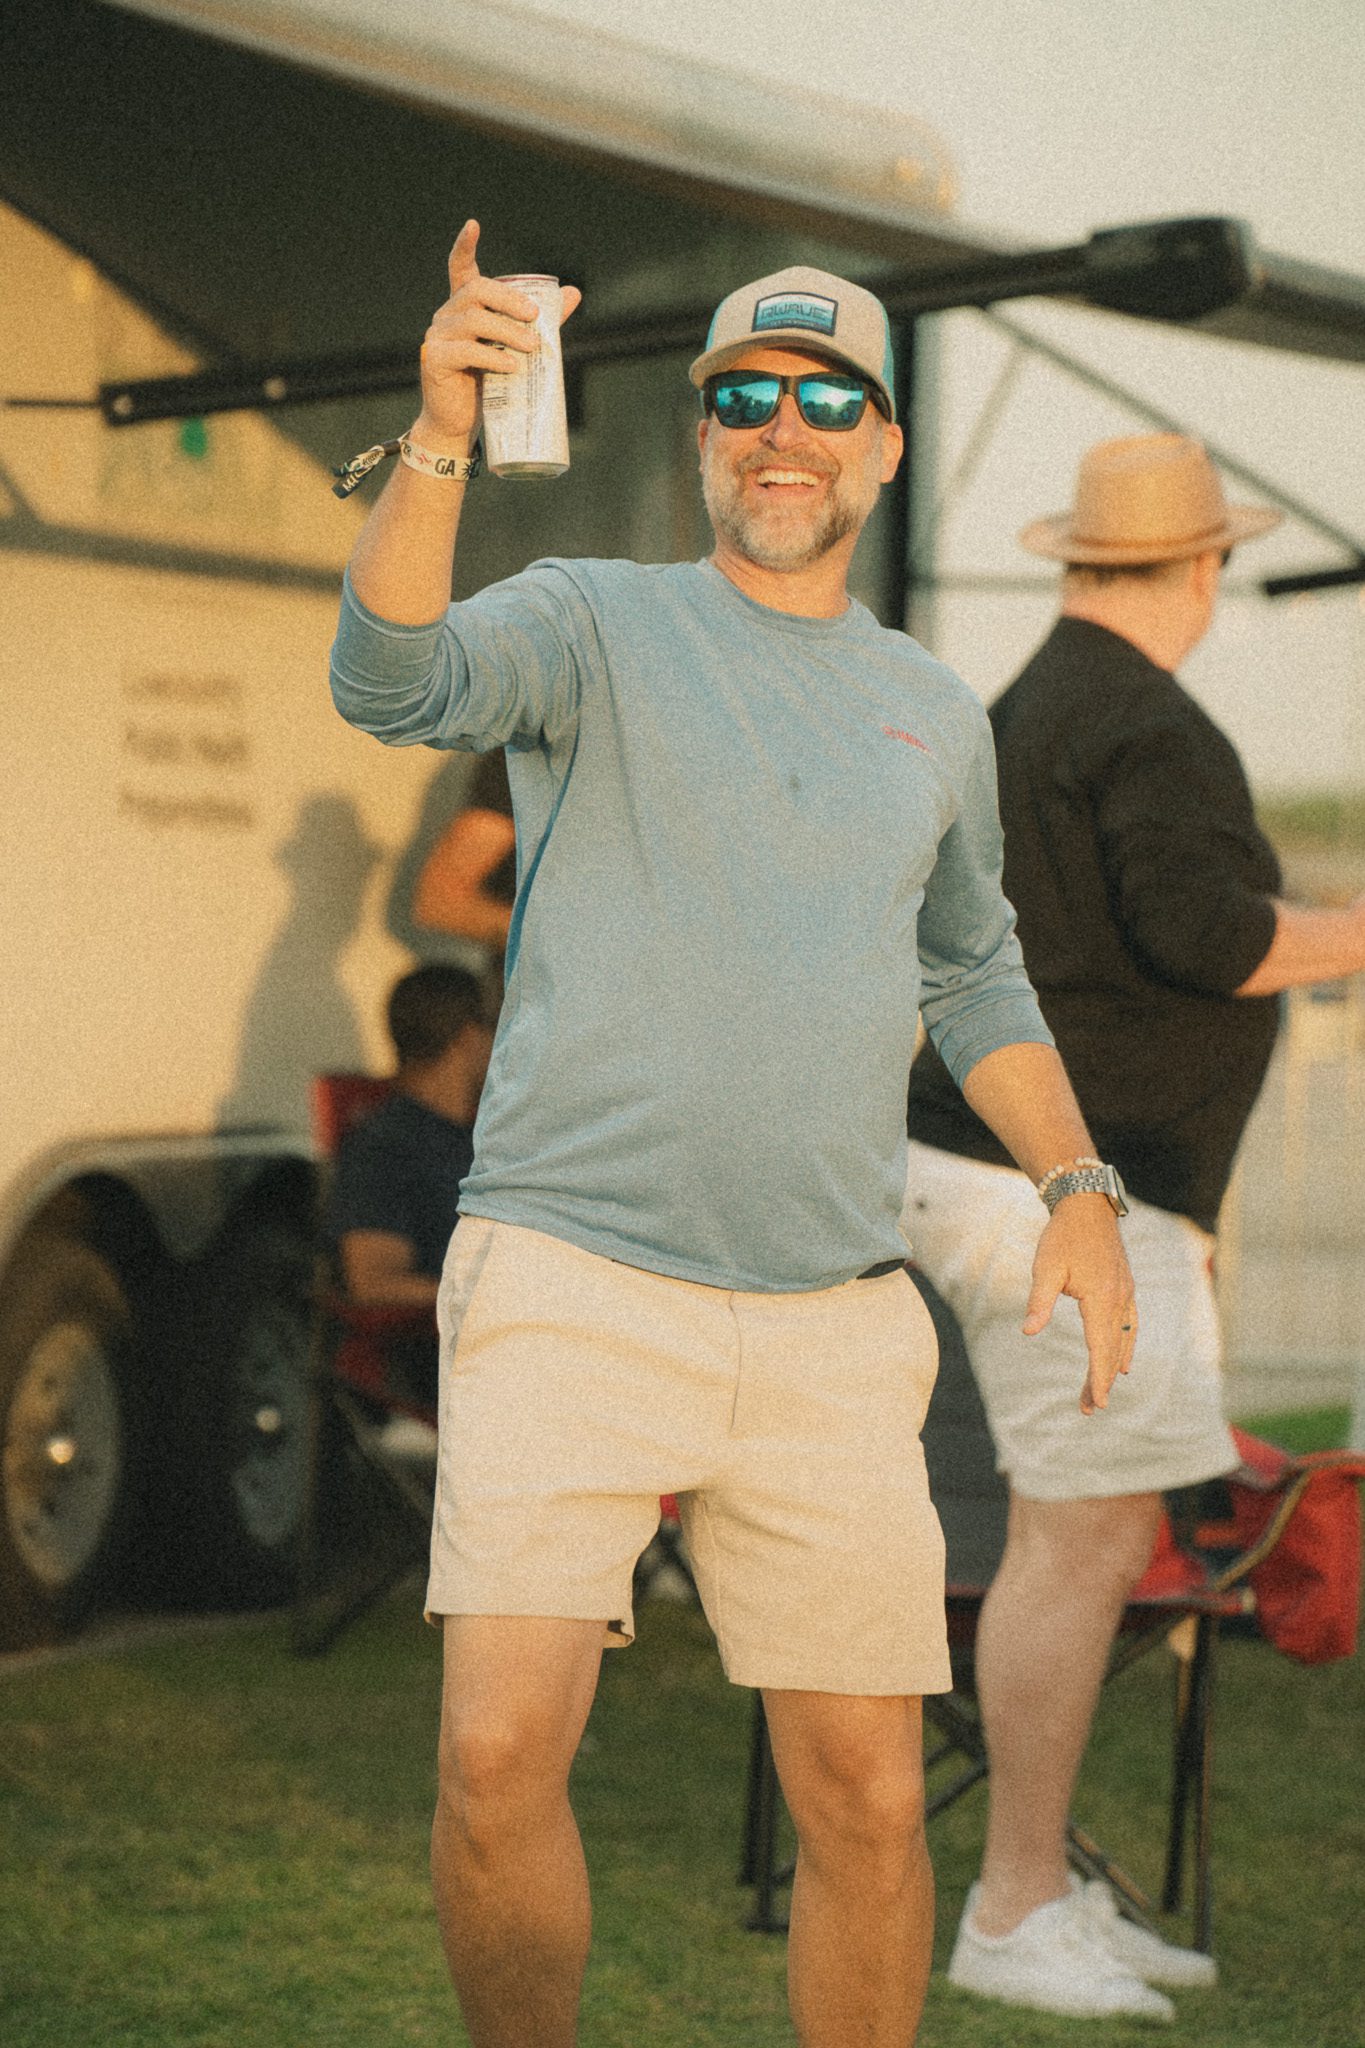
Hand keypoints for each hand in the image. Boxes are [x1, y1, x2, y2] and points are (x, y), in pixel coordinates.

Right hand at [414, 220, 583, 450]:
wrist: (460, 423)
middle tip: (535, 317)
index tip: (473, 224)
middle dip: (509, 300)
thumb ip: (540, 322)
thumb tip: (573, 293)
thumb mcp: (515, 349)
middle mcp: (447, 315)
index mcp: (464, 307)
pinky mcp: (434, 359)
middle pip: (477, 291)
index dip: (464, 246)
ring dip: (507, 332)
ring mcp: (437, 335)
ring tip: (531, 348)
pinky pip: (466, 350)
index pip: (460, 268)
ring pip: (474, 320)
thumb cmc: (488, 383)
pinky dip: (493, 357)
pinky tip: (512, 367)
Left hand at [1022, 1193, 1136, 1414]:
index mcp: (1102, 1299)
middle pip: (1112, 1350)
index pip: (1100, 1349)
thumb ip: (1038, 1302)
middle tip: (1089, 1409)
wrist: (1087, 1206)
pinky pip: (1130, 1325)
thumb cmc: (1062, 1237)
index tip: (1097, 1404)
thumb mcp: (1045, 1269)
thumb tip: (1028, 1332)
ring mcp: (1126, 1293)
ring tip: (1101, 1392)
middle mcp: (1120, 1299)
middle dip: (1101, 1381)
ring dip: (1113, 1367)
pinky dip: (1126, 1346)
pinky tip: (1124, 1361)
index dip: (1098, 1379)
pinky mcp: (1125, 1287)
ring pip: (1123, 1340)